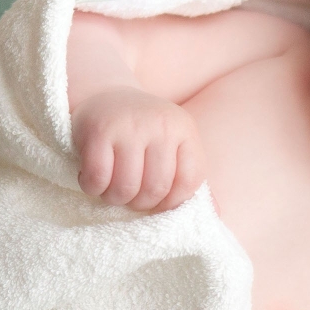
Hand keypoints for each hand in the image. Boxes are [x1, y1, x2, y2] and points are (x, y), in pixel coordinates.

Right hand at [71, 87, 204, 211]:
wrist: (105, 95)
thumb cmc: (143, 131)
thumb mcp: (173, 145)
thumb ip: (190, 177)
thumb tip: (217, 213)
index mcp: (184, 129)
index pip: (190, 181)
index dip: (172, 202)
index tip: (157, 202)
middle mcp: (161, 125)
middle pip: (156, 189)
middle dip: (140, 203)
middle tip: (130, 197)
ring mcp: (130, 126)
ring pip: (126, 187)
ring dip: (115, 198)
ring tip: (112, 190)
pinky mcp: (99, 131)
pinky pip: (98, 178)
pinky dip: (92, 188)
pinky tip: (93, 180)